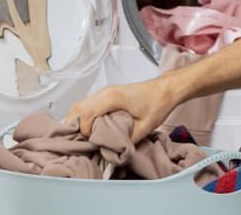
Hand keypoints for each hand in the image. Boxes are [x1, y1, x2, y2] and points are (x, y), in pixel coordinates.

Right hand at [65, 77, 179, 145]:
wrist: (165, 90)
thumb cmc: (157, 103)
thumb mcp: (145, 127)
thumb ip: (128, 140)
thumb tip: (113, 151)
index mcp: (112, 98)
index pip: (86, 115)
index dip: (85, 132)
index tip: (93, 142)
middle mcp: (105, 92)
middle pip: (77, 109)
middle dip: (75, 128)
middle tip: (82, 143)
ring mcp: (104, 92)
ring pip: (79, 106)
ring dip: (77, 122)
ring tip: (84, 138)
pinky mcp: (106, 95)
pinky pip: (86, 104)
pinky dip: (83, 117)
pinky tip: (89, 129)